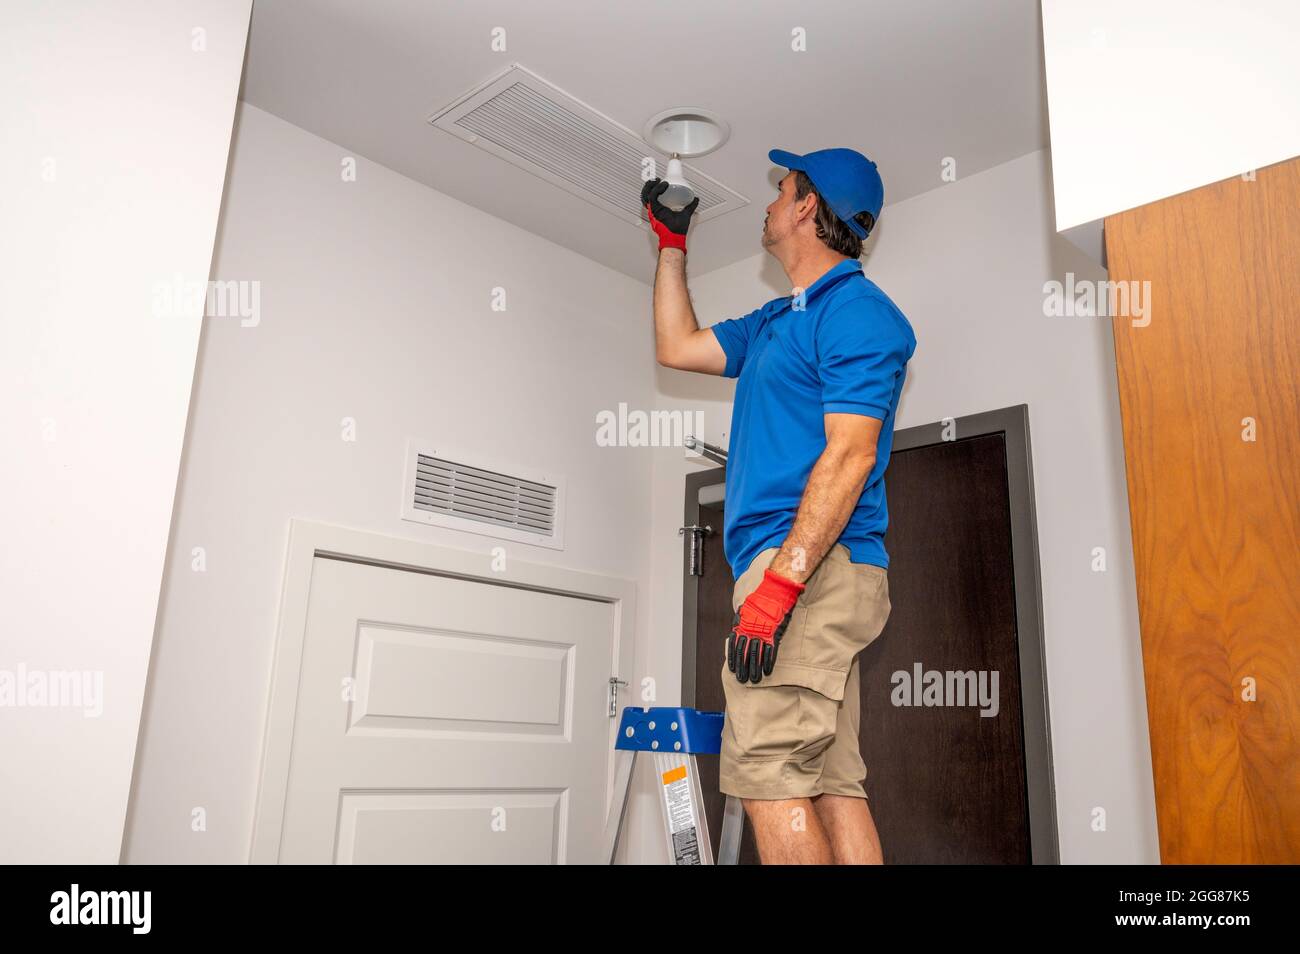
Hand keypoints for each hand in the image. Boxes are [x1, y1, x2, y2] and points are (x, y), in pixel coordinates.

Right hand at [641, 178, 698, 252]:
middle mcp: (654, 209)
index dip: (653, 188)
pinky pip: (652, 196)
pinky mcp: (654, 210)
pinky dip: (657, 189)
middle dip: (649, 184)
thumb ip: (690, 206)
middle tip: (656, 179)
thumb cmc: (677, 230)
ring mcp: (653, 210)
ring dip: (650, 185)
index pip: (652, 196)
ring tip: (657, 180)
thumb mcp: (685, 213)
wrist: (675, 237)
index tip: (660, 181)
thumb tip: (696, 199)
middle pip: (646, 194)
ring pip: (646, 194)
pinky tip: (664, 185)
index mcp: (658, 210)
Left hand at [728, 568, 804, 683]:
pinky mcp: (775, 633)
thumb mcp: (746, 608)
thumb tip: (736, 631)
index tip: (732, 669)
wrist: (775, 589)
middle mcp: (751, 630)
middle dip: (743, 668)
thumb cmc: (761, 598)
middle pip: (744, 653)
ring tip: (754, 679)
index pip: (735, 645)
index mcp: (742, 624)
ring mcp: (763, 632)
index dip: (733, 659)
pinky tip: (767, 671)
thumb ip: (741, 621)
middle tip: (742, 679)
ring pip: (756, 654)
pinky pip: (770, 650)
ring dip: (755, 668)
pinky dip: (768, 661)